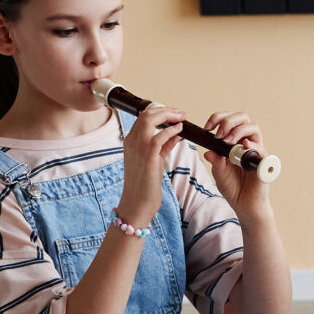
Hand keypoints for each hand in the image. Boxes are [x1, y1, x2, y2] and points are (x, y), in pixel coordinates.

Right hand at [115, 104, 183, 232]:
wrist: (137, 204)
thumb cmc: (145, 185)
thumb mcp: (155, 160)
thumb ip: (164, 145)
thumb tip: (176, 134)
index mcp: (131, 141)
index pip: (143, 117)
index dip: (160, 112)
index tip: (174, 114)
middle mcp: (132, 141)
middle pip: (146, 114)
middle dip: (166, 110)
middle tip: (181, 113)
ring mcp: (138, 148)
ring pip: (150, 119)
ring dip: (168, 115)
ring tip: (182, 117)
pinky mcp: (147, 157)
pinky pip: (158, 136)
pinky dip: (170, 130)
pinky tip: (180, 130)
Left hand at [199, 109, 270, 210]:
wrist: (244, 205)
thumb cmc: (233, 188)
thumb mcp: (218, 172)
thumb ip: (215, 160)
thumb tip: (208, 151)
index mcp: (235, 141)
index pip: (230, 120)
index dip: (219, 118)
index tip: (207, 128)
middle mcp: (247, 143)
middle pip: (243, 118)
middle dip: (228, 121)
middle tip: (218, 134)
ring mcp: (257, 151)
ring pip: (253, 127)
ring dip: (239, 130)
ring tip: (228, 141)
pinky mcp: (264, 162)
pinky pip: (262, 149)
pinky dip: (253, 146)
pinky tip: (244, 147)